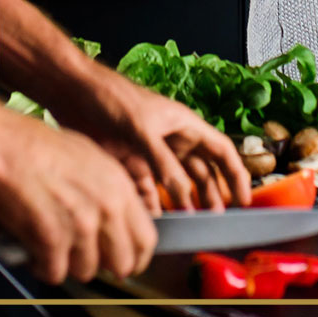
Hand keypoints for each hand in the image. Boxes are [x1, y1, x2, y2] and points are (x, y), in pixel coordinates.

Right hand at [0, 101, 157, 285]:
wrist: (1, 145)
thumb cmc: (37, 147)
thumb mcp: (89, 159)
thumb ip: (109, 192)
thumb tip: (116, 222)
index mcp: (119, 186)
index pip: (147, 241)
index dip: (134, 258)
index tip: (121, 262)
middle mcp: (106, 207)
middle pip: (122, 264)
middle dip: (101, 265)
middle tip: (81, 257)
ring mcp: (80, 225)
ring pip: (86, 272)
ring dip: (68, 264)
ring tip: (50, 244)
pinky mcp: (52, 240)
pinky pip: (55, 274)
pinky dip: (42, 267)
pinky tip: (34, 249)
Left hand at [46, 58, 252, 213]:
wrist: (72, 92)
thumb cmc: (110, 98)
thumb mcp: (140, 129)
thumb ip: (163, 163)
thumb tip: (186, 198)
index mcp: (183, 124)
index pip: (220, 150)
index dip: (236, 174)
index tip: (245, 200)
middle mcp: (172, 138)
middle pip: (202, 170)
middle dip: (213, 194)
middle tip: (217, 221)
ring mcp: (152, 151)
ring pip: (177, 182)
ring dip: (185, 202)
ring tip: (190, 224)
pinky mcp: (130, 161)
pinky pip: (148, 189)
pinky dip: (153, 205)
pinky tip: (154, 221)